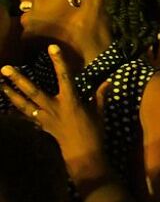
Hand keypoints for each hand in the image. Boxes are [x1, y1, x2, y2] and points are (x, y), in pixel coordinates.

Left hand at [1, 46, 106, 182]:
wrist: (83, 155)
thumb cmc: (94, 131)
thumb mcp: (99, 111)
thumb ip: (100, 95)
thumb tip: (108, 81)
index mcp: (70, 100)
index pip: (64, 76)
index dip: (58, 61)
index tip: (52, 47)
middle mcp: (54, 107)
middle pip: (32, 91)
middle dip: (18, 80)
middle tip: (4, 69)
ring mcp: (45, 117)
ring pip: (24, 104)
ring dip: (10, 94)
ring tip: (0, 85)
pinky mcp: (42, 126)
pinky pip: (27, 116)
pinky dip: (18, 110)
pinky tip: (10, 106)